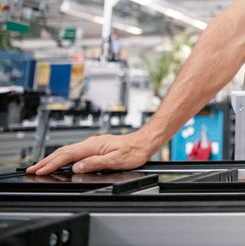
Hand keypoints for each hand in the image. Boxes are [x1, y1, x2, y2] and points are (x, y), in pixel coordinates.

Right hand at [25, 132, 154, 175]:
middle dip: (46, 161)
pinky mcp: (95, 147)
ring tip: (40, 166)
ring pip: (67, 151)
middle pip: (63, 152)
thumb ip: (95, 163)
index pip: (67, 155)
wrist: (144, 142)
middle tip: (31, 169)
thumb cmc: (134, 151)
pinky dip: (62, 157)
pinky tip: (60, 162)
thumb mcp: (116, 160)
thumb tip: (77, 167)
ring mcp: (93, 145)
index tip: (39, 170)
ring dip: (52, 159)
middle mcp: (91, 143)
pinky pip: (74, 152)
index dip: (51, 163)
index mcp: (94, 146)